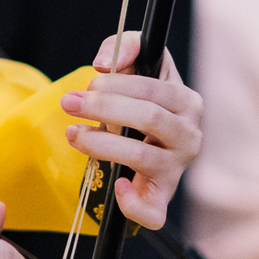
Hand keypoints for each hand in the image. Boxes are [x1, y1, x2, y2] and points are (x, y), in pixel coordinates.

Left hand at [59, 31, 203, 229]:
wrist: (145, 136)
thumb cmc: (140, 98)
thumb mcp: (137, 63)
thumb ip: (124, 46)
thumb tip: (105, 63)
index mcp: (187, 101)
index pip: (154, 90)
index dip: (117, 86)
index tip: (87, 84)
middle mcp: (189, 135)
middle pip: (149, 119)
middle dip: (104, 108)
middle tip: (69, 103)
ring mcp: (177, 168)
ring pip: (142, 156)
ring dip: (101, 144)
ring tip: (74, 134)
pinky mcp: (162, 195)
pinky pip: (154, 212)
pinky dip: (134, 204)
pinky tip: (115, 185)